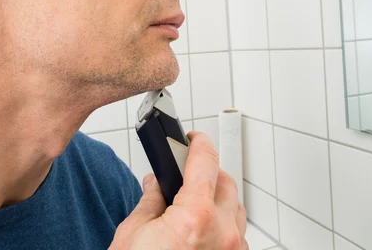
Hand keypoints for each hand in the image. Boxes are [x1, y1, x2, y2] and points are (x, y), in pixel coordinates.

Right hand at [110, 132, 247, 249]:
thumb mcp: (134, 233)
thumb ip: (152, 199)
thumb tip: (156, 182)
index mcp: (194, 217)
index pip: (205, 160)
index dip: (198, 142)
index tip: (194, 138)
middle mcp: (222, 233)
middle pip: (225, 181)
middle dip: (207, 171)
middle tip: (185, 173)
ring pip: (236, 206)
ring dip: (218, 197)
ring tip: (193, 201)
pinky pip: (237, 232)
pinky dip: (223, 222)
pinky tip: (202, 228)